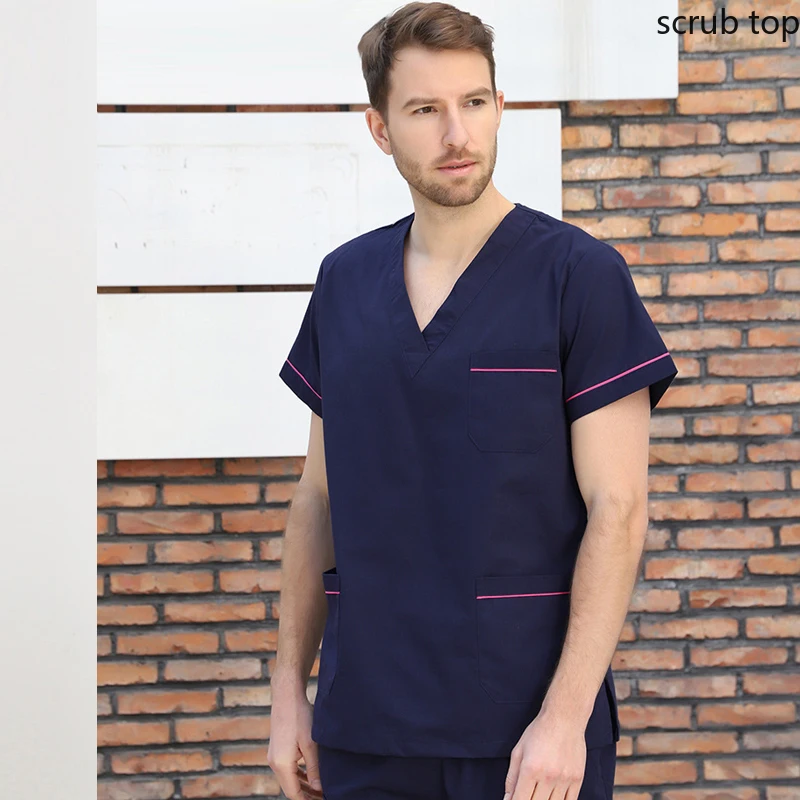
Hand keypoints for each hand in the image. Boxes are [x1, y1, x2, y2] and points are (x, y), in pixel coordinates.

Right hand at [267, 674, 323, 798]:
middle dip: (306, 796)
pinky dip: (299, 776)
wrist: (286, 696)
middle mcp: (274, 763)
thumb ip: (315, 768)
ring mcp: (274, 756)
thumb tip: (319, 789)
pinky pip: (287, 770)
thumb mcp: (311, 743)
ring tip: (320, 790)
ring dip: (303, 786)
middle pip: (290, 789)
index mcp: (282, 764)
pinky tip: (311, 777)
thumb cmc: (300, 716)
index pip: (294, 794)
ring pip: (289, 780)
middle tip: (324, 797)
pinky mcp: (277, 749)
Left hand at [503, 710, 586, 799]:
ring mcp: (564, 780)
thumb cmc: (540, 732)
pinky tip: (553, 797)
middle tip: (527, 794)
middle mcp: (548, 776)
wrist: (564, 718)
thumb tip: (508, 798)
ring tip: (540, 794)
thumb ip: (511, 777)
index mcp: (530, 769)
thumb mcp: (518, 751)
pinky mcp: (577, 780)